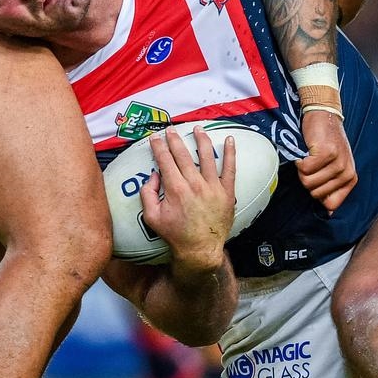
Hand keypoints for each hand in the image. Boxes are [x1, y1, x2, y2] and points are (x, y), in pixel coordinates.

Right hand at [141, 126, 235, 271]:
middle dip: (175, 140)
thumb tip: (153, 176)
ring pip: (207, 156)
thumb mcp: (152, 217)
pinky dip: (230, 153)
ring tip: (197, 128)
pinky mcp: (227, 192)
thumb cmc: (175, 234)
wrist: (200, 249)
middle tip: (170, 130)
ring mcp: (212, 186)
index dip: (159, 147)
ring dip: (201, 140)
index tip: (155, 138)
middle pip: (183, 155)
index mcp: (175, 189)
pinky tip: (230, 140)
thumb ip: (147, 194)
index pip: (165, 160)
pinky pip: (230, 169)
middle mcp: (194, 184)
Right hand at [297, 110, 356, 211]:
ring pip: (308, 182)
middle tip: (312, 164)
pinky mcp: (326, 153)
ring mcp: (337, 162)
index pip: (331, 205)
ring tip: (308, 158)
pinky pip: (304, 169)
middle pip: (315, 194)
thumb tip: (328, 213)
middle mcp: (346, 172)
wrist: (324, 115)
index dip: (317, 194)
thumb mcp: (334, 166)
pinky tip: (305, 152)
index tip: (317, 179)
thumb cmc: (326, 142)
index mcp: (350, 179)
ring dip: (302, 170)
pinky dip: (299, 161)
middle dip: (308, 180)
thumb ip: (332, 188)